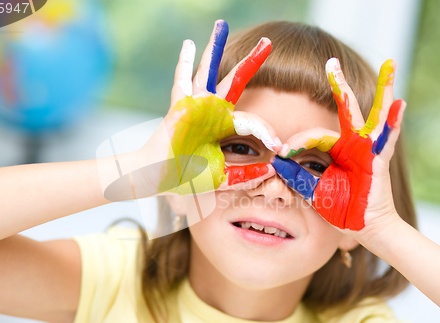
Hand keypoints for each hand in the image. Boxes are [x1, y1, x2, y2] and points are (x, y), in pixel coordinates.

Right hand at [143, 20, 280, 195]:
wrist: (160, 179)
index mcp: (223, 127)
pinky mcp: (180, 106)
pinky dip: (184, 63)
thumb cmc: (187, 178)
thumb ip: (245, 176)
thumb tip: (271, 170)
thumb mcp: (222, 178)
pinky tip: (189, 45)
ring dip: (214, 49)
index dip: (266, 132)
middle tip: (267, 42)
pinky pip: (182, 81)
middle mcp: (211, 112)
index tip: (279, 144)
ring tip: (222, 25)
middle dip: (251, 62)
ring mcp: (195, 106)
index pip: (251, 121)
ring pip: (207, 72)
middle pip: (235, 81)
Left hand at [271, 57, 405, 231]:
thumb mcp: (311, 190)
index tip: (281, 153)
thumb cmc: (339, 209)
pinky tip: (399, 104)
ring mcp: (368, 149)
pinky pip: (386, 140)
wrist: (361, 227)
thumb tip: (275, 162)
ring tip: (390, 65)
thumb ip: (296, 175)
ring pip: (372, 115)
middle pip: (346, 109)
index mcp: (336, 150)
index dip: (296, 143)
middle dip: (339, 85)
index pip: (312, 136)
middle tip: (331, 62)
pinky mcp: (378, 159)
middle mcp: (353, 144)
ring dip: (382, 91)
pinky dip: (393, 123)